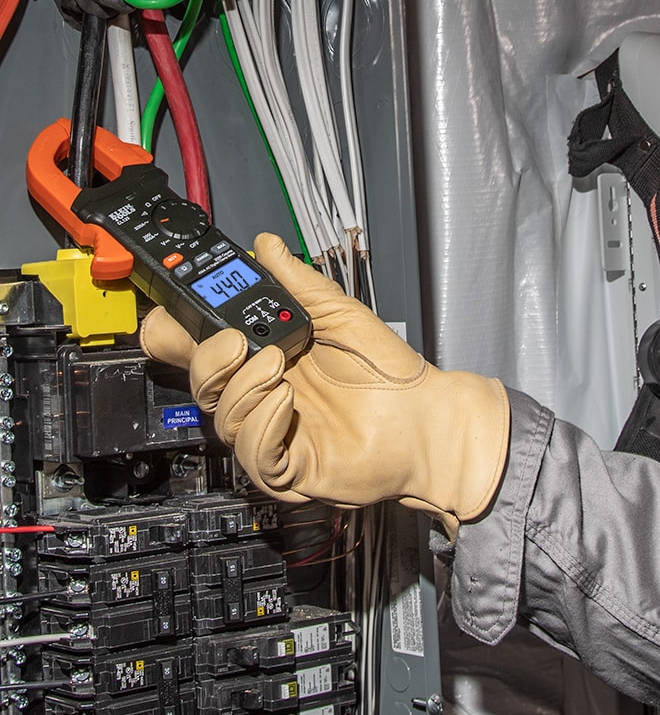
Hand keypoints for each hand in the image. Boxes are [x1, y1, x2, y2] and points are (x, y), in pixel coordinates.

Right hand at [140, 233, 509, 535]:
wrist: (425, 417)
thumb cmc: (388, 373)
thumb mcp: (339, 315)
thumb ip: (298, 282)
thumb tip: (266, 245)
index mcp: (266, 356)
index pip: (198, 347)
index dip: (179, 331)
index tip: (185, 311)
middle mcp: (262, 395)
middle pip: (200, 383)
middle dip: (209, 358)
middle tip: (239, 341)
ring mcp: (272, 433)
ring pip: (223, 418)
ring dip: (244, 387)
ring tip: (279, 368)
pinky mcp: (288, 469)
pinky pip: (253, 454)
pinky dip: (262, 425)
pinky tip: (285, 404)